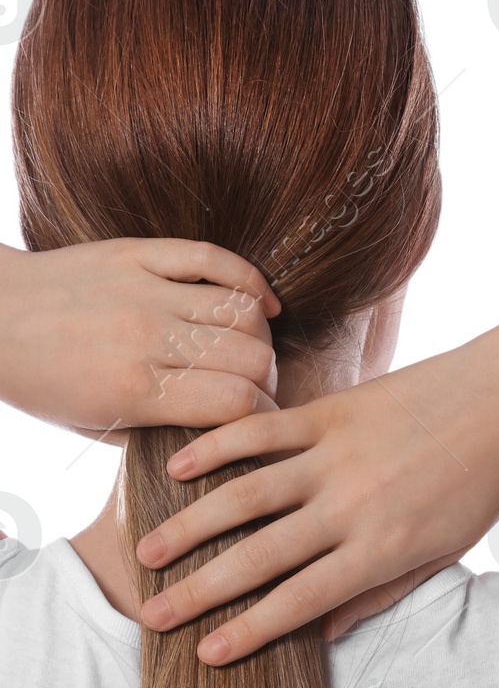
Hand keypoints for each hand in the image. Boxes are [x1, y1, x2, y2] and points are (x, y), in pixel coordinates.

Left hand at [0, 237, 280, 437]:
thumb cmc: (41, 382)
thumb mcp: (97, 428)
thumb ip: (163, 431)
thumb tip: (227, 434)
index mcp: (135, 390)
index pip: (238, 405)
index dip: (262, 418)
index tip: (259, 424)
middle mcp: (147, 337)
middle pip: (254, 358)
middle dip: (268, 381)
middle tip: (257, 391)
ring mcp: (145, 289)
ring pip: (244, 311)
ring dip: (261, 338)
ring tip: (251, 353)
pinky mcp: (139, 253)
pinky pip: (217, 259)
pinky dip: (252, 282)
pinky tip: (263, 304)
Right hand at [133, 338, 498, 660]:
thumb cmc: (485, 483)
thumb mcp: (446, 552)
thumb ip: (384, 592)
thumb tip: (324, 633)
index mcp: (380, 552)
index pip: (300, 602)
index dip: (248, 631)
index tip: (205, 654)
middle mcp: (350, 508)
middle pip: (259, 557)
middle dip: (200, 592)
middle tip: (151, 616)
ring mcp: (335, 456)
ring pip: (245, 495)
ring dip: (190, 525)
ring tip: (147, 551)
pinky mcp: (331, 412)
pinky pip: (261, 432)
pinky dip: (216, 449)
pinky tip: (177, 469)